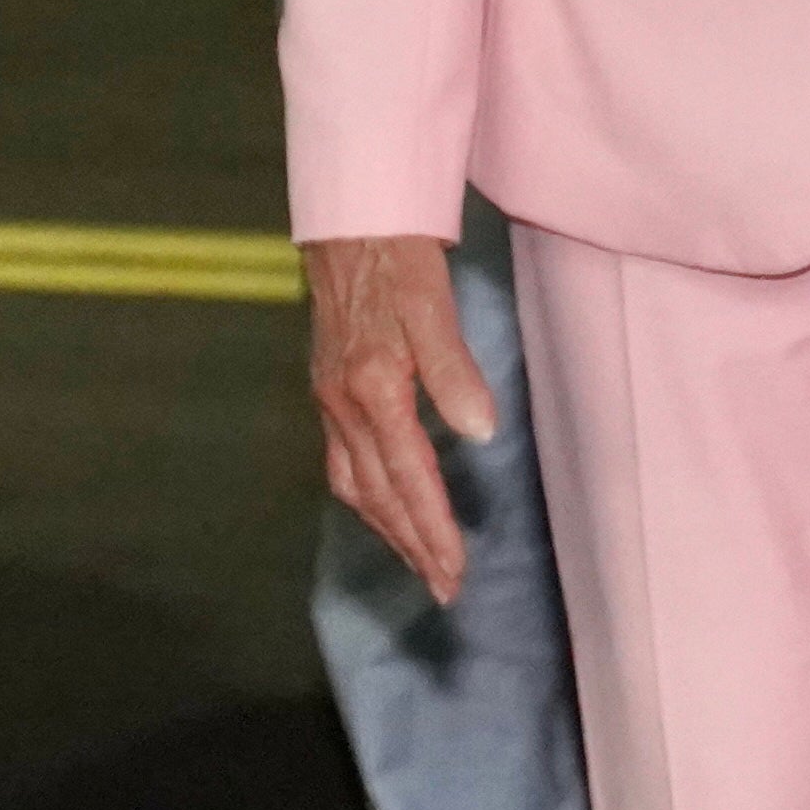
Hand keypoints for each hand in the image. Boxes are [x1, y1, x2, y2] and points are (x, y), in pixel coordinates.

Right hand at [307, 233, 493, 601]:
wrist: (347, 218)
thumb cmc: (395, 255)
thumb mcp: (432, 305)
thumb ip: (453, 371)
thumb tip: (480, 434)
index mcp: (371, 388)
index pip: (408, 479)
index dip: (433, 531)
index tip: (455, 575)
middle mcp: (343, 403)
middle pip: (379, 496)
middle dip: (412, 546)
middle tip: (444, 590)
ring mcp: (330, 398)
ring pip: (355, 485)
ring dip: (388, 529)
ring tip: (419, 562)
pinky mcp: (328, 388)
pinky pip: (344, 462)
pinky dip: (368, 497)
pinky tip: (385, 503)